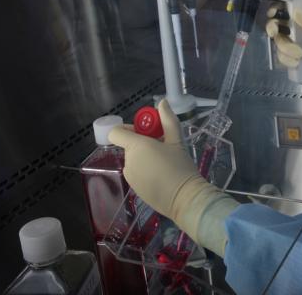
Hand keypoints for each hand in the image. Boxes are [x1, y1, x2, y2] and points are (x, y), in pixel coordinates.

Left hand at [109, 100, 238, 256]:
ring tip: (165, 164)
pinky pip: (137, 174)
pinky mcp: (135, 190)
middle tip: (164, 147)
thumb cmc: (181, 166)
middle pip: (129, 146)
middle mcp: (129, 161)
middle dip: (143, 144)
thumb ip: (168, 120)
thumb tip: (162, 102)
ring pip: (134, 160)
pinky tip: (163, 176)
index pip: (116, 133)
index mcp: (136, 147)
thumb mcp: (177, 141)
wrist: (184, 198)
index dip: (128, 129)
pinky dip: (146, 172)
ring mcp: (130, 177)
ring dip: (145, 158)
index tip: (147, 132)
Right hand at [266, 5, 301, 114]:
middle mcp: (296, 27)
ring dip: (285, 49)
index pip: (287, 5)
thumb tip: (295, 12)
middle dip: (273, 28)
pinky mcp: (289, 55)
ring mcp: (291, 41)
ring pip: (277, 41)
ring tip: (300, 56)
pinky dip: (286, 60)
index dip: (276, 7)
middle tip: (275, 34)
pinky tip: (297, 63)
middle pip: (275, 22)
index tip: (273, 13)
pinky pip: (280, 56)